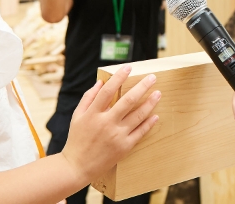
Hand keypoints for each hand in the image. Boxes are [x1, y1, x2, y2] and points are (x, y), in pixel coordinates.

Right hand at [61, 66, 160, 183]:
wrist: (77, 167)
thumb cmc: (77, 139)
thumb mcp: (77, 116)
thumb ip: (88, 98)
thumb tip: (101, 82)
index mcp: (93, 114)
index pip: (108, 90)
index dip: (119, 77)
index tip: (128, 67)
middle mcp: (106, 123)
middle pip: (128, 100)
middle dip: (142, 86)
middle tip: (152, 77)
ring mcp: (117, 136)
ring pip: (138, 115)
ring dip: (150, 103)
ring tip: (158, 93)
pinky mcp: (124, 147)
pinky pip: (140, 132)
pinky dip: (149, 123)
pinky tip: (155, 115)